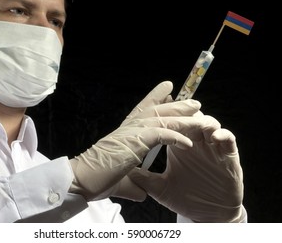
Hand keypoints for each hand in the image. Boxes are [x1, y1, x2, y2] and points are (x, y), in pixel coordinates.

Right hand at [69, 81, 201, 199]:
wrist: (81, 179)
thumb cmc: (96, 178)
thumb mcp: (122, 180)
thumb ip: (134, 184)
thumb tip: (142, 193)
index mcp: (126, 132)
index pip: (143, 109)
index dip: (156, 97)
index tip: (168, 88)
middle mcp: (129, 128)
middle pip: (157, 110)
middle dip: (177, 105)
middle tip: (195, 102)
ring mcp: (131, 133)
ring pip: (161, 119)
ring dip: (182, 117)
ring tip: (200, 114)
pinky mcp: (134, 142)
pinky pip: (160, 135)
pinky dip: (175, 137)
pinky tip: (188, 142)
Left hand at [128, 116, 244, 221]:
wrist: (209, 215)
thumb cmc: (186, 198)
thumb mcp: (161, 189)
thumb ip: (145, 179)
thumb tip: (125, 171)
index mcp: (179, 145)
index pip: (173, 121)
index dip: (166, 110)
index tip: (157, 102)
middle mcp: (196, 142)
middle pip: (190, 117)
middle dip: (184, 110)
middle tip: (178, 105)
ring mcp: (212, 147)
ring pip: (210, 123)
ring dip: (203, 120)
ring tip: (195, 123)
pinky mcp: (228, 156)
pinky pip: (228, 139)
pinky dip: (223, 134)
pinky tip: (214, 137)